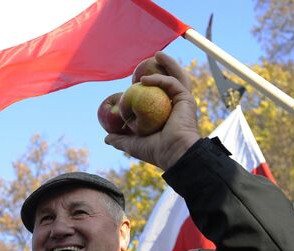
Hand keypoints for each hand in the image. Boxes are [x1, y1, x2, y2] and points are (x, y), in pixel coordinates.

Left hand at [105, 52, 200, 169]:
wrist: (174, 154)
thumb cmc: (156, 151)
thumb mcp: (132, 144)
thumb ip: (121, 140)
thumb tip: (106, 138)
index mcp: (167, 115)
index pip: (161, 94)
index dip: (152, 84)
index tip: (136, 80)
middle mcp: (176, 107)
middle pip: (172, 81)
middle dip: (164, 68)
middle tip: (151, 59)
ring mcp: (183, 102)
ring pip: (178, 77)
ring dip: (169, 64)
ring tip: (157, 54)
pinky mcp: (186, 100)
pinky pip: (173, 83)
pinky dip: (160, 78)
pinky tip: (145, 79)